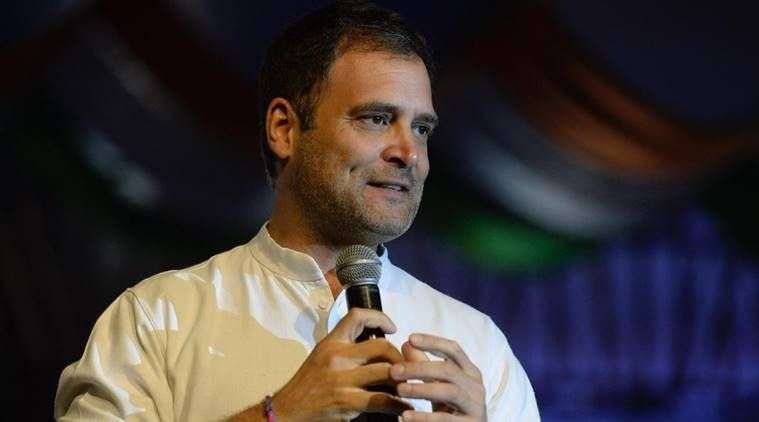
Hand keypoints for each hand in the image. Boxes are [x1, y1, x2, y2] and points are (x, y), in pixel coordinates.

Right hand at [271, 308, 411, 420]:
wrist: (287, 410)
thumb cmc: (308, 384)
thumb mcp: (322, 356)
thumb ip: (345, 348)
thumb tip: (377, 346)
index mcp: (331, 343)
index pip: (357, 317)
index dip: (380, 317)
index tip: (392, 328)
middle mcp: (337, 357)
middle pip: (382, 346)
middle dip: (400, 357)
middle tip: (407, 366)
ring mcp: (342, 379)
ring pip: (387, 372)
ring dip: (404, 380)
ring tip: (411, 386)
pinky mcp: (346, 402)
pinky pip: (382, 400)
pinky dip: (399, 404)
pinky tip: (404, 406)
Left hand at [391, 334, 486, 420]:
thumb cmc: (450, 408)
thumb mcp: (437, 385)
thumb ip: (424, 365)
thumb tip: (407, 344)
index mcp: (470, 372)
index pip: (453, 349)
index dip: (433, 341)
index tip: (410, 338)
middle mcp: (476, 387)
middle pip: (448, 369)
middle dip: (419, 368)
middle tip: (394, 371)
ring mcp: (476, 407)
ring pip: (449, 391)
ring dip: (422, 389)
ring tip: (400, 389)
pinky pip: (446, 419)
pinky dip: (425, 417)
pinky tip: (406, 416)